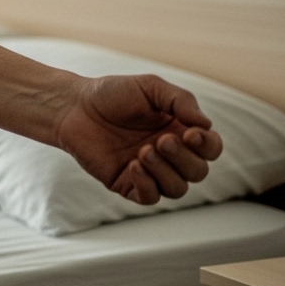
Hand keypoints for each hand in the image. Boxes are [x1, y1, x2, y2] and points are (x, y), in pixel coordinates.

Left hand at [54, 74, 223, 204]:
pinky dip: (147, 184)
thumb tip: (205, 125)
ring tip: (143, 151)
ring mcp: (149, 171)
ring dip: (166, 172)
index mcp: (180, 131)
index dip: (207, 146)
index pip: (210, 149)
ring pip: (177, 189)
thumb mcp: (150, 87)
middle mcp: (169, 155)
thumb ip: (180, 101)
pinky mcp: (127, 183)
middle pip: (198, 172)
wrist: (74, 107)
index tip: (189, 133)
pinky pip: (149, 198)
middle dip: (184, 159)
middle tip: (161, 141)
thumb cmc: (112, 94)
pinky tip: (133, 165)